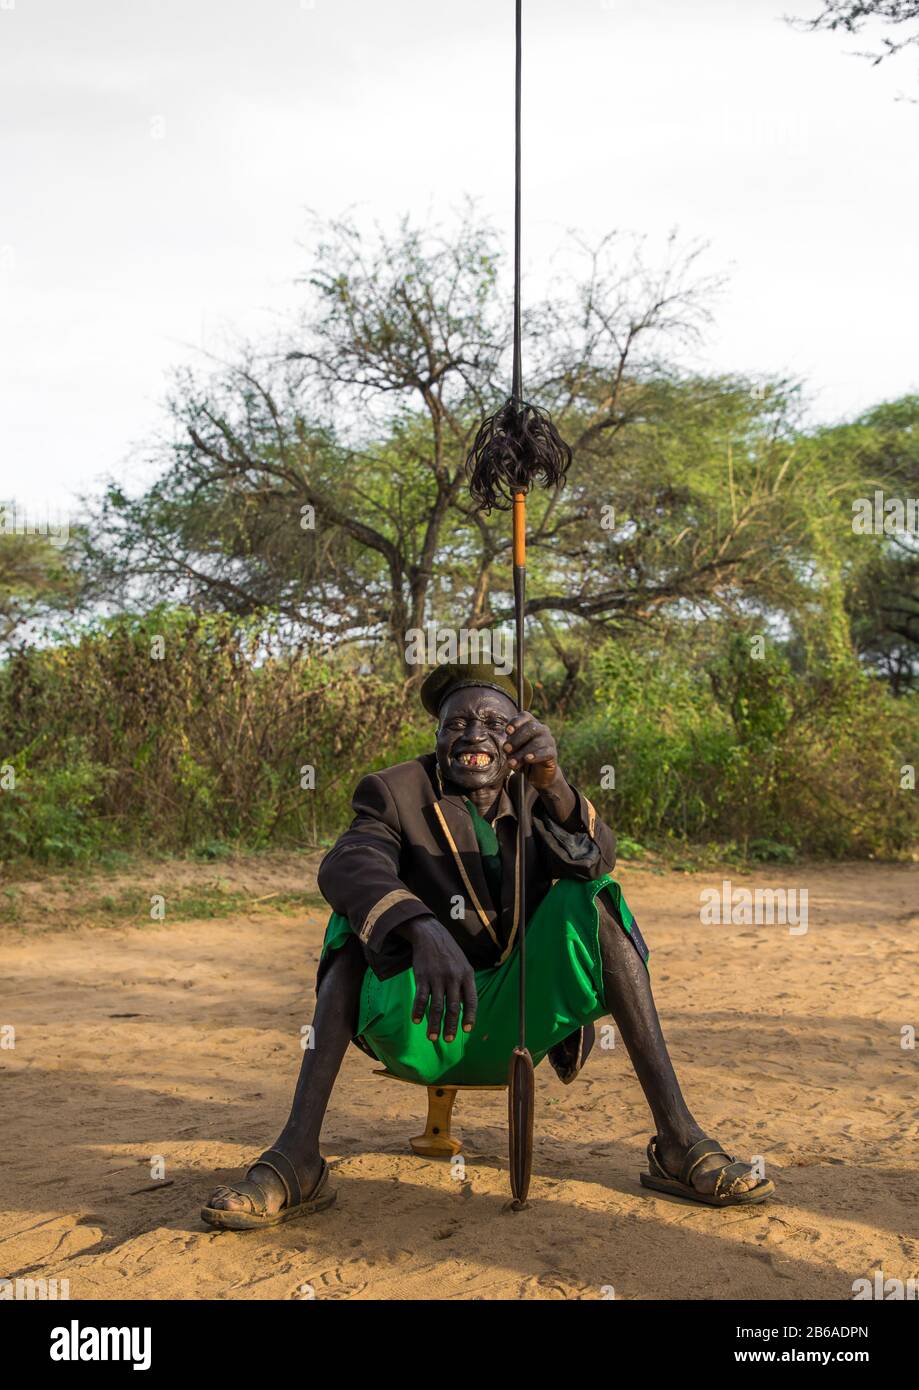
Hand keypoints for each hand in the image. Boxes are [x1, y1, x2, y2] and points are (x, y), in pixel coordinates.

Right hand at [399, 916, 477, 1042]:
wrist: (430, 934)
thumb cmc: (449, 953)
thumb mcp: (463, 965)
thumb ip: (464, 985)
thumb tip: (463, 1010)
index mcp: (467, 974)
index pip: (471, 1000)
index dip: (470, 1016)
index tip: (466, 1030)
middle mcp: (453, 977)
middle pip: (453, 1007)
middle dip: (450, 1026)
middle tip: (448, 1040)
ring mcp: (437, 977)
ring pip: (437, 1006)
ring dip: (434, 1024)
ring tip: (432, 1037)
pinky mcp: (422, 976)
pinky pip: (420, 998)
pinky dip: (418, 1011)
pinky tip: (416, 1021)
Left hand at [502, 710, 561, 791]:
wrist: (537, 774)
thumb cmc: (523, 758)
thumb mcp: (513, 751)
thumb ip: (510, 747)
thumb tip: (506, 748)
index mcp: (530, 724)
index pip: (525, 716)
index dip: (516, 722)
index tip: (507, 731)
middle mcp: (542, 729)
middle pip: (530, 728)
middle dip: (516, 739)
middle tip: (506, 750)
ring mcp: (549, 741)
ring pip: (536, 742)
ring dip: (521, 753)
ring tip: (511, 763)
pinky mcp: (553, 753)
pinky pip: (545, 752)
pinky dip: (535, 755)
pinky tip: (527, 759)